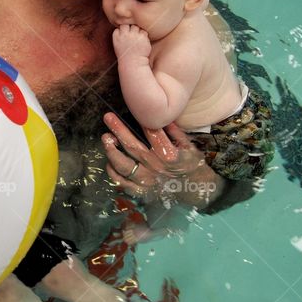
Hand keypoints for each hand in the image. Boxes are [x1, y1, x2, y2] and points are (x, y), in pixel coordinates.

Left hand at [101, 113, 222, 207]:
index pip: (153, 134)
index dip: (142, 120)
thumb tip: (164, 118)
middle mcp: (155, 168)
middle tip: (108, 117)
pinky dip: (113, 171)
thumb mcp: (190, 148)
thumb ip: (177, 133)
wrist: (195, 193)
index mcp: (169, 155)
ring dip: (112, 150)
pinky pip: (121, 181)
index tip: (134, 109)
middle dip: (118, 130)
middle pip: (132, 146)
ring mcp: (146, 181)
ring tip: (106, 138)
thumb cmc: (192, 166)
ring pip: (123, 165)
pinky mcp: (140, 191)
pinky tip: (109, 161)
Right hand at [112, 24, 150, 59]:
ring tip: (136, 39)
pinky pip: (144, 31)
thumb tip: (123, 25)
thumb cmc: (125, 54)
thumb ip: (119, 34)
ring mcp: (134, 36)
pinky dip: (143, 35)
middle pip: (127, 24)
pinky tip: (141, 42)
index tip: (124, 37)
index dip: (122, 31)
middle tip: (131, 37)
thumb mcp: (118, 44)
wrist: (134, 63)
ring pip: (136, 27)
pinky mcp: (142, 37)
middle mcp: (125, 35)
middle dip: (129, 29)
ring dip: (137, 31)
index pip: (119, 27)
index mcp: (117, 37)